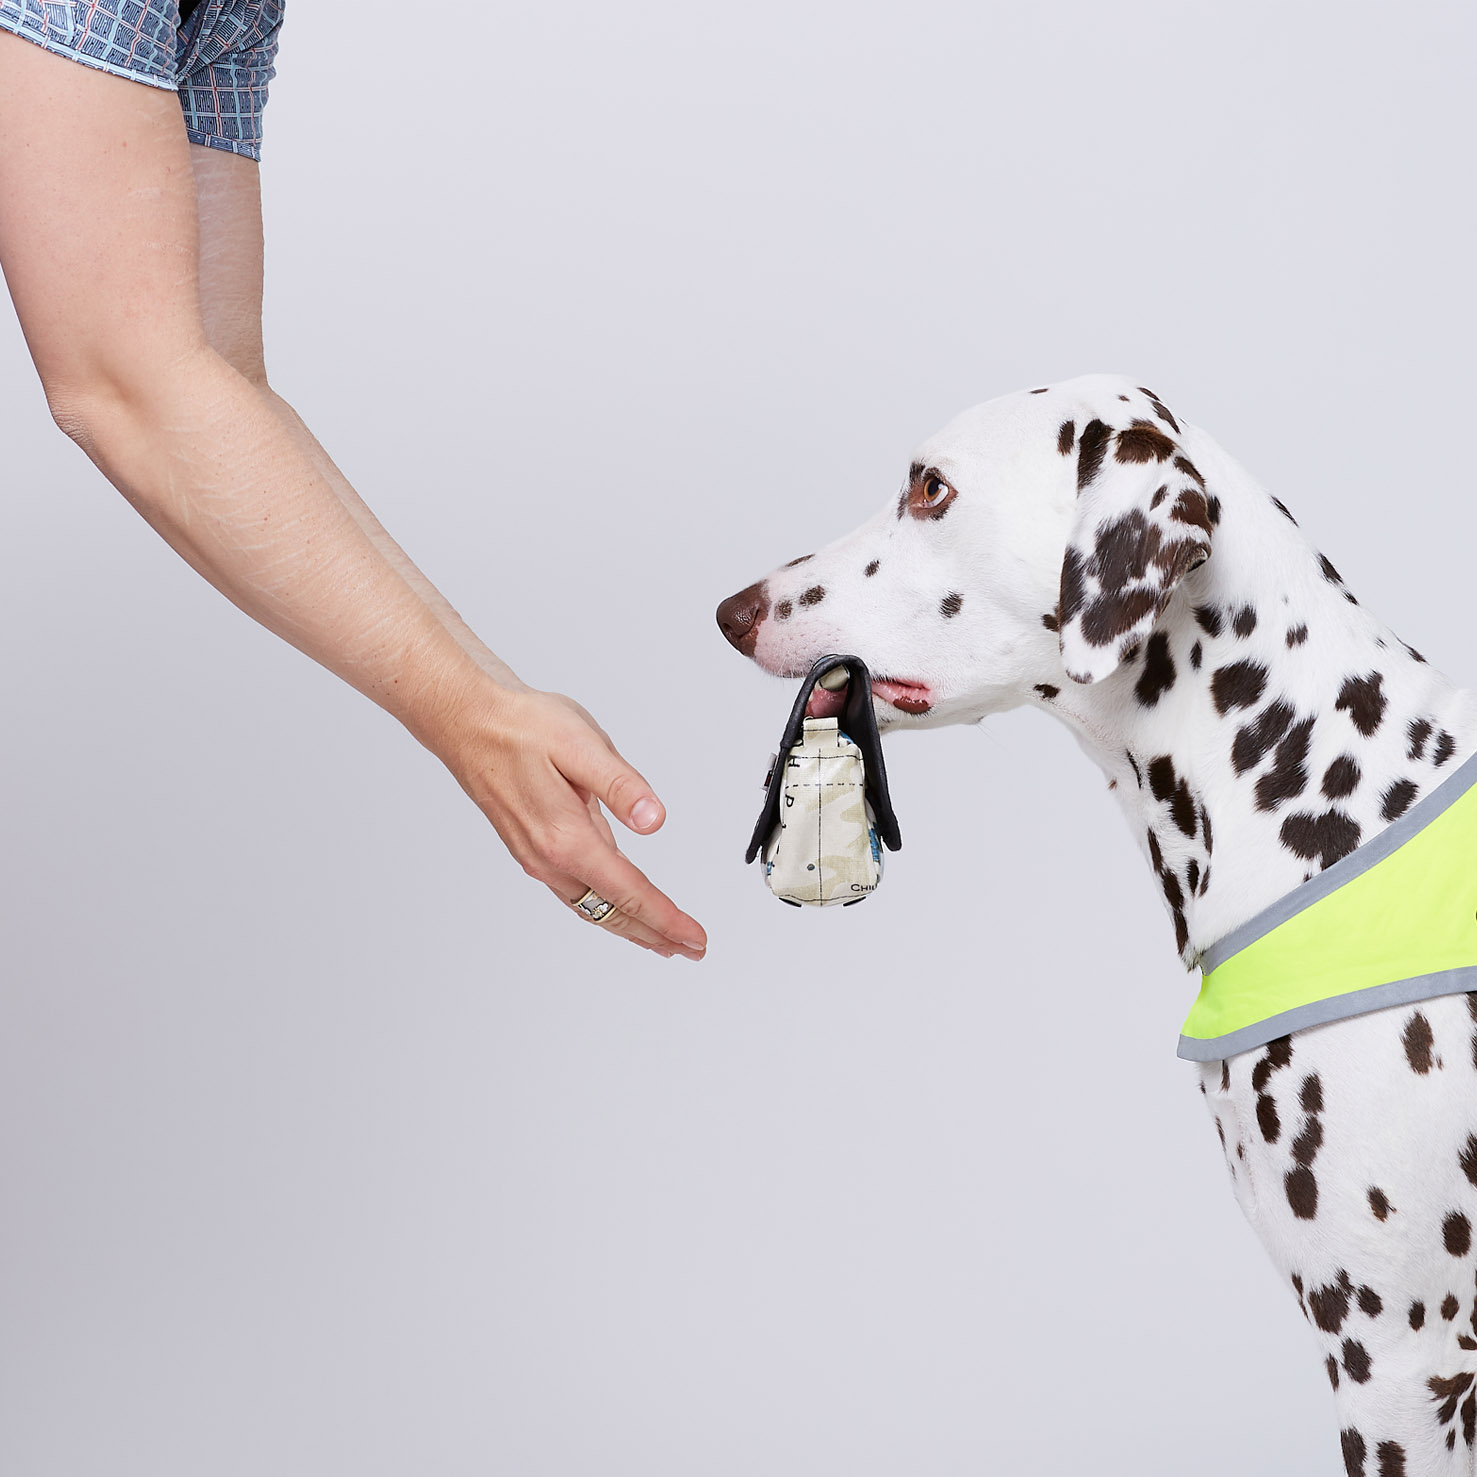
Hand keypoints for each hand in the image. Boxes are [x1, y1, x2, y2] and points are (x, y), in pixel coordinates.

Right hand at [451, 688, 707, 959]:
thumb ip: (621, 785)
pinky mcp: (532, 849)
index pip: (628, 892)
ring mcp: (537, 857)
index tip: (694, 937)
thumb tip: (653, 819)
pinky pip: (575, 893)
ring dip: (630, 926)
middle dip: (656, 934)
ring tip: (662, 940)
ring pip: (592, 906)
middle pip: (612, 911)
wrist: (466, 722)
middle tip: (692, 949)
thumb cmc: (520, 727)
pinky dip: (603, 907)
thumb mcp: (581, 744)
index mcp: (566, 838)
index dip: (666, 918)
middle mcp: (549, 858)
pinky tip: (615, 906)